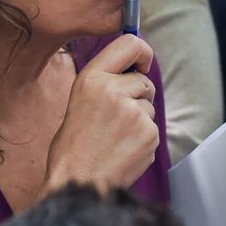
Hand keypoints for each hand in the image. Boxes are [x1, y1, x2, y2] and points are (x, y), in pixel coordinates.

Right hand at [43, 33, 158, 194]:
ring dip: (139, 119)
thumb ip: (105, 82)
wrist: (78, 182)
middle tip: (117, 117)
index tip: (142, 63)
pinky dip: (142, 138)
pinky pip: (152, 128)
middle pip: (144, 81)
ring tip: (115, 137)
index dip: (142, 52)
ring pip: (149, 107)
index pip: (130, 43)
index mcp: (92, 78)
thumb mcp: (79, 100)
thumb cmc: (73, 146)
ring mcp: (134, 112)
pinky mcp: (148, 133)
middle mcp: (114, 90)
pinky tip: (122, 149)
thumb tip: (134, 70)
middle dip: (138, 96)